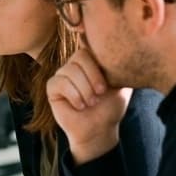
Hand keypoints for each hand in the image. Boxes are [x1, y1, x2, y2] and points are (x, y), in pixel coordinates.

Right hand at [46, 45, 130, 163]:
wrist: (99, 129)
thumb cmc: (110, 107)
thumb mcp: (121, 83)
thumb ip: (119, 65)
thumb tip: (124, 49)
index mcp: (91, 60)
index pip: (91, 46)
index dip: (99, 63)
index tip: (108, 84)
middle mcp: (75, 64)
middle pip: (80, 56)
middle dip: (93, 76)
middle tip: (101, 93)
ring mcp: (62, 74)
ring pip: (70, 70)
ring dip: (85, 89)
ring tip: (91, 103)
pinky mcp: (52, 87)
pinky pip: (60, 82)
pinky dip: (74, 95)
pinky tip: (80, 106)